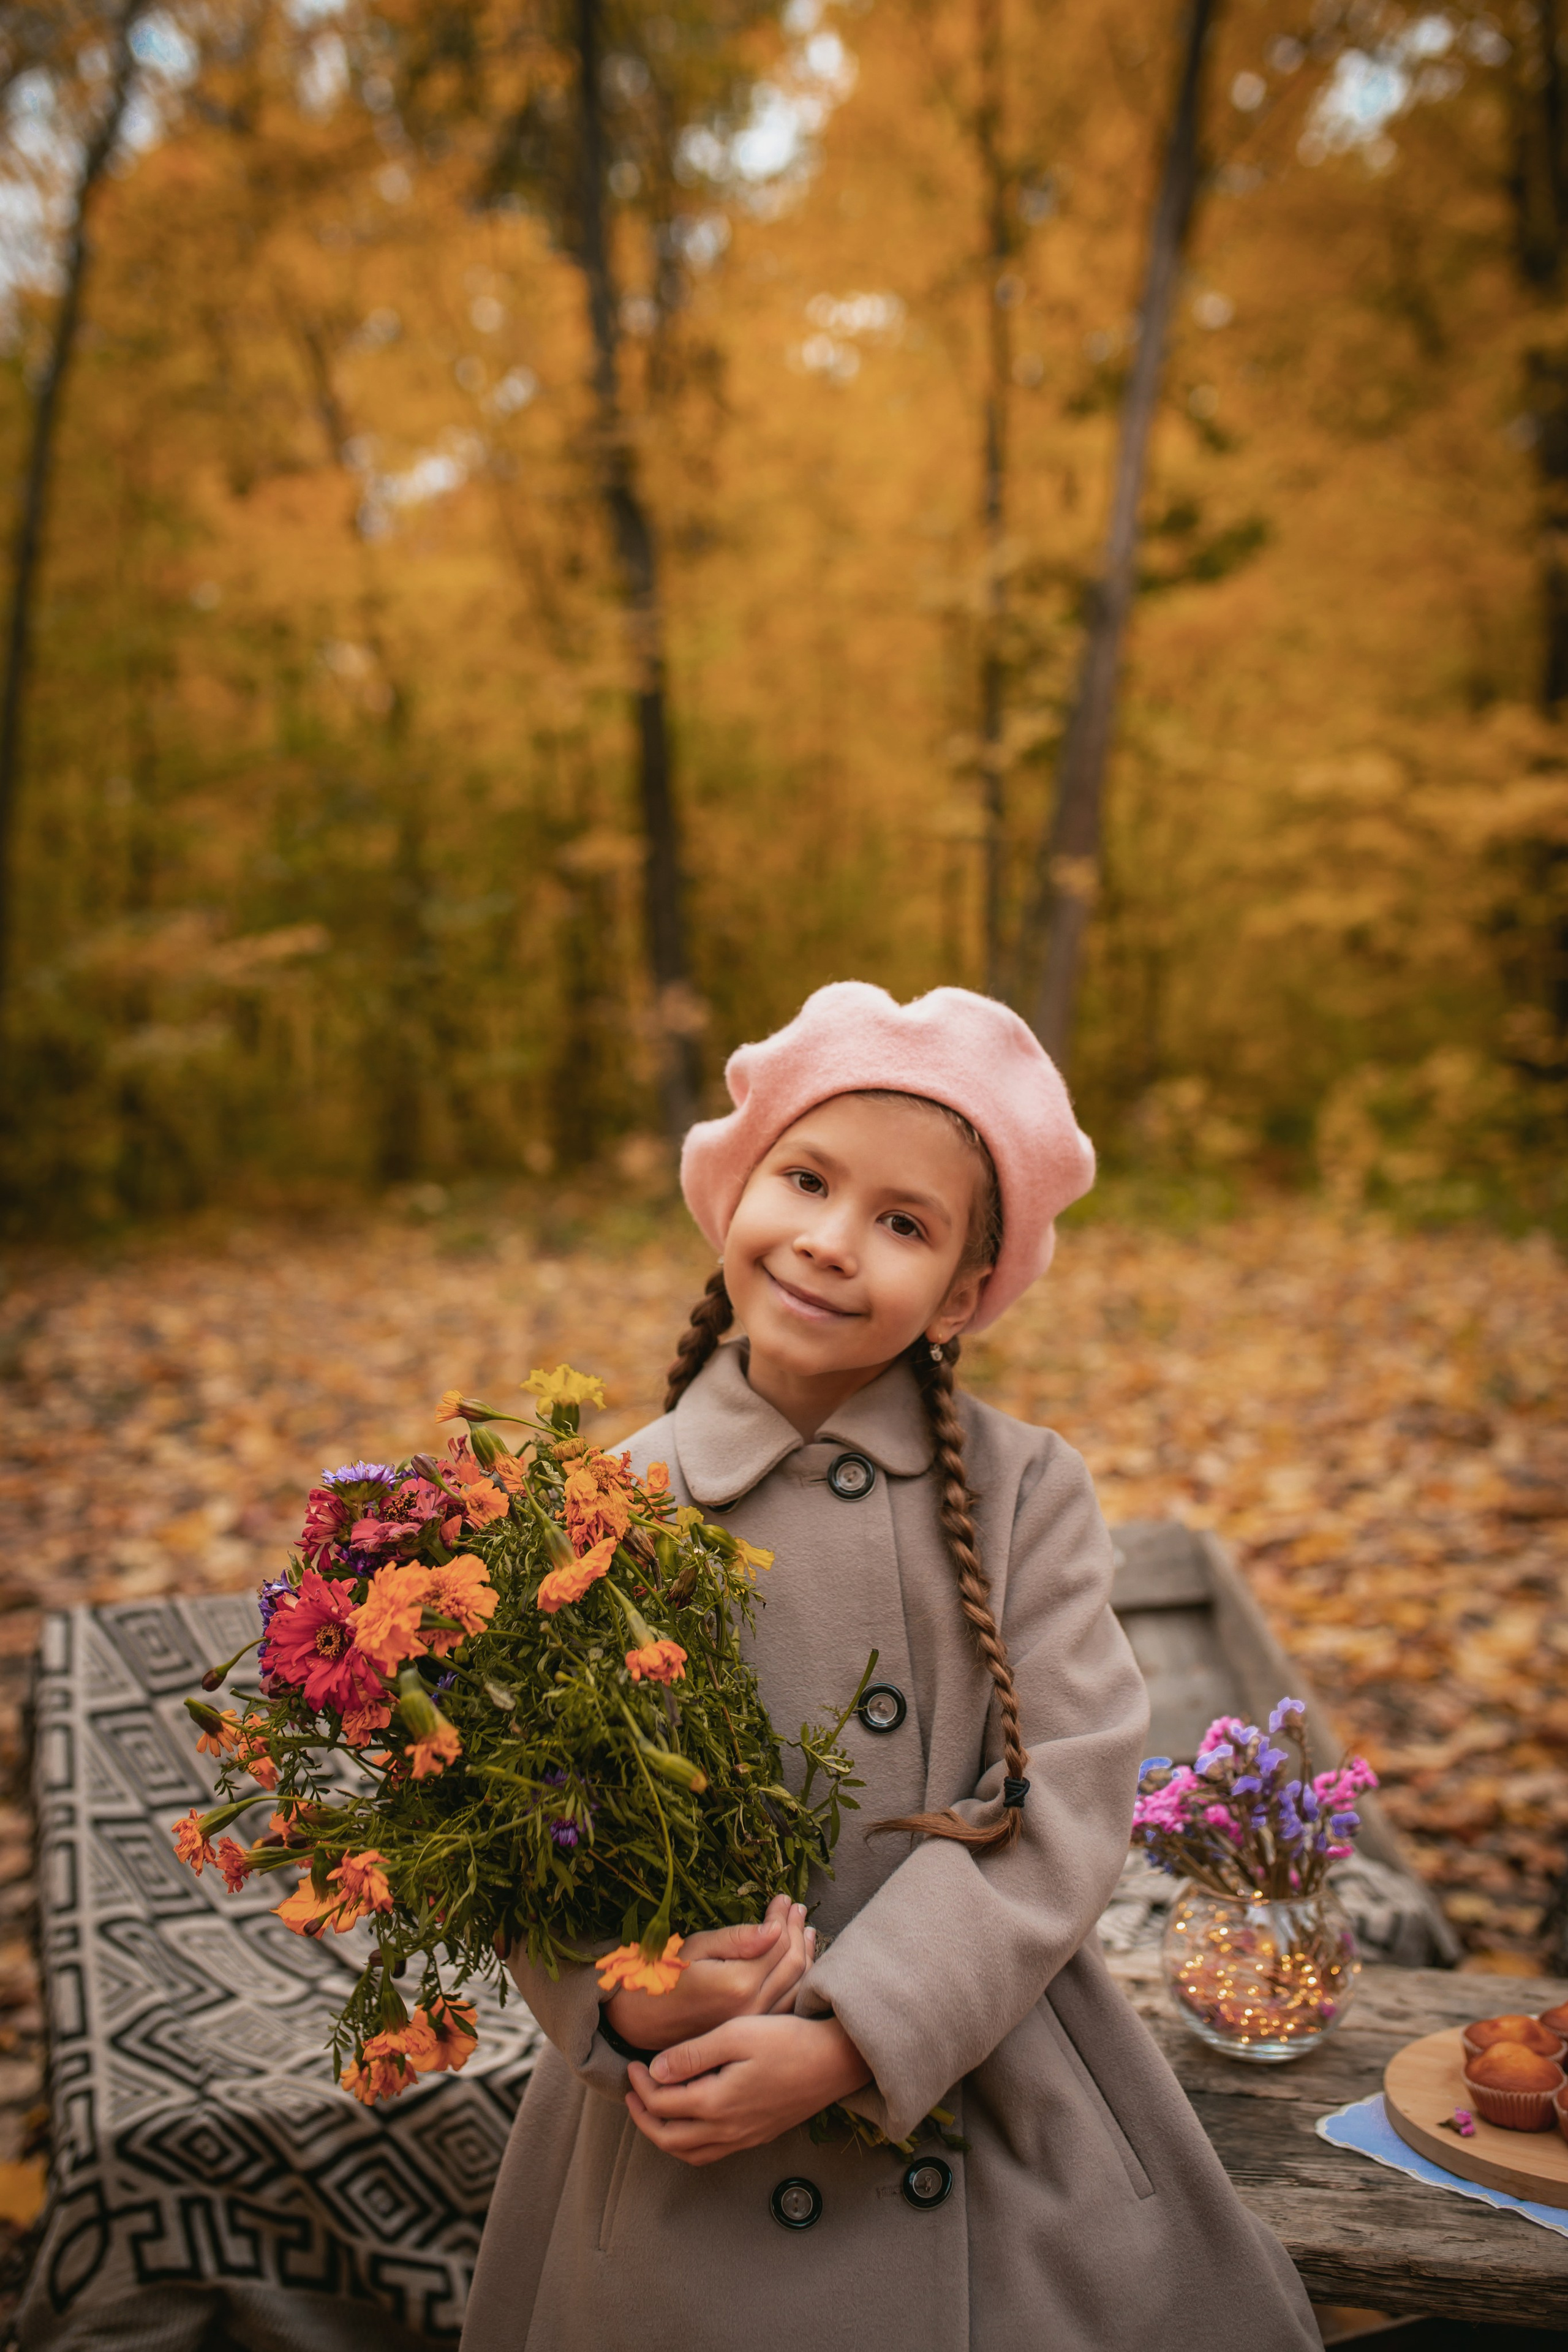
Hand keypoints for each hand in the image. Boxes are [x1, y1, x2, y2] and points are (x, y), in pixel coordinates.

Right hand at [605, 1892, 814, 2053]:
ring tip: (804, 1929)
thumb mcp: (697, 1946)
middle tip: (796, 1907)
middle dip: (797, 1931)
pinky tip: (799, 1963)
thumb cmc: (665, 1974)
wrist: (645, 2019)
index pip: (777, 1943)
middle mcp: (753, 2008)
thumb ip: (738, 1939)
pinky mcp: (753, 2031)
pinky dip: (798, 1980)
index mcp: (739, 1984)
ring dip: (804, 1954)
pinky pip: (788, 2003)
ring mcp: (756, 2023)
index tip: (783, 1898)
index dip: (783, 1917)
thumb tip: (775, 1927)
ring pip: (797, 1986)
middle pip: (793, 1964)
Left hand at [625, 2012, 871, 2166]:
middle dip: (643, 2117)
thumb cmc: (787, 2040)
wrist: (835, 2060)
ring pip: (690, 2153)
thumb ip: (693, 2055)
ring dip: (664, 2136)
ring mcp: (744, 2138)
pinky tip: (690, 2123)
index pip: (662, 2104)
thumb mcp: (736, 2035)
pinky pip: (712, 2154)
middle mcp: (727, 2130)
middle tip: (632, 2092)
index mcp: (717, 2103)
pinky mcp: (758, 2136)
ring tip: (652, 2111)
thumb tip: (656, 2072)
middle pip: (669, 2138)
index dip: (641, 2085)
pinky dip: (689, 2145)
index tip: (634, 2063)